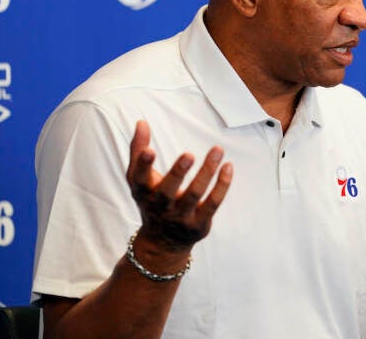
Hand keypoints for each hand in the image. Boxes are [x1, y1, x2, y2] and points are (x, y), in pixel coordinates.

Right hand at [126, 120, 232, 251]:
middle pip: (168, 191)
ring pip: (194, 195)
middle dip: (177, 173)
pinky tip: (228, 166)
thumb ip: (138, 150)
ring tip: (217, 149)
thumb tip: (141, 122)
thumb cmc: (150, 200)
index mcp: (143, 192)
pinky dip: (222, 185)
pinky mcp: (199, 223)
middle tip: (188, 154)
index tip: (150, 151)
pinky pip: (213, 203)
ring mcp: (180, 217)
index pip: (140, 179)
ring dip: (207, 172)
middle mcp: (160, 206)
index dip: (143, 165)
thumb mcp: (138, 179)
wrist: (162, 242)